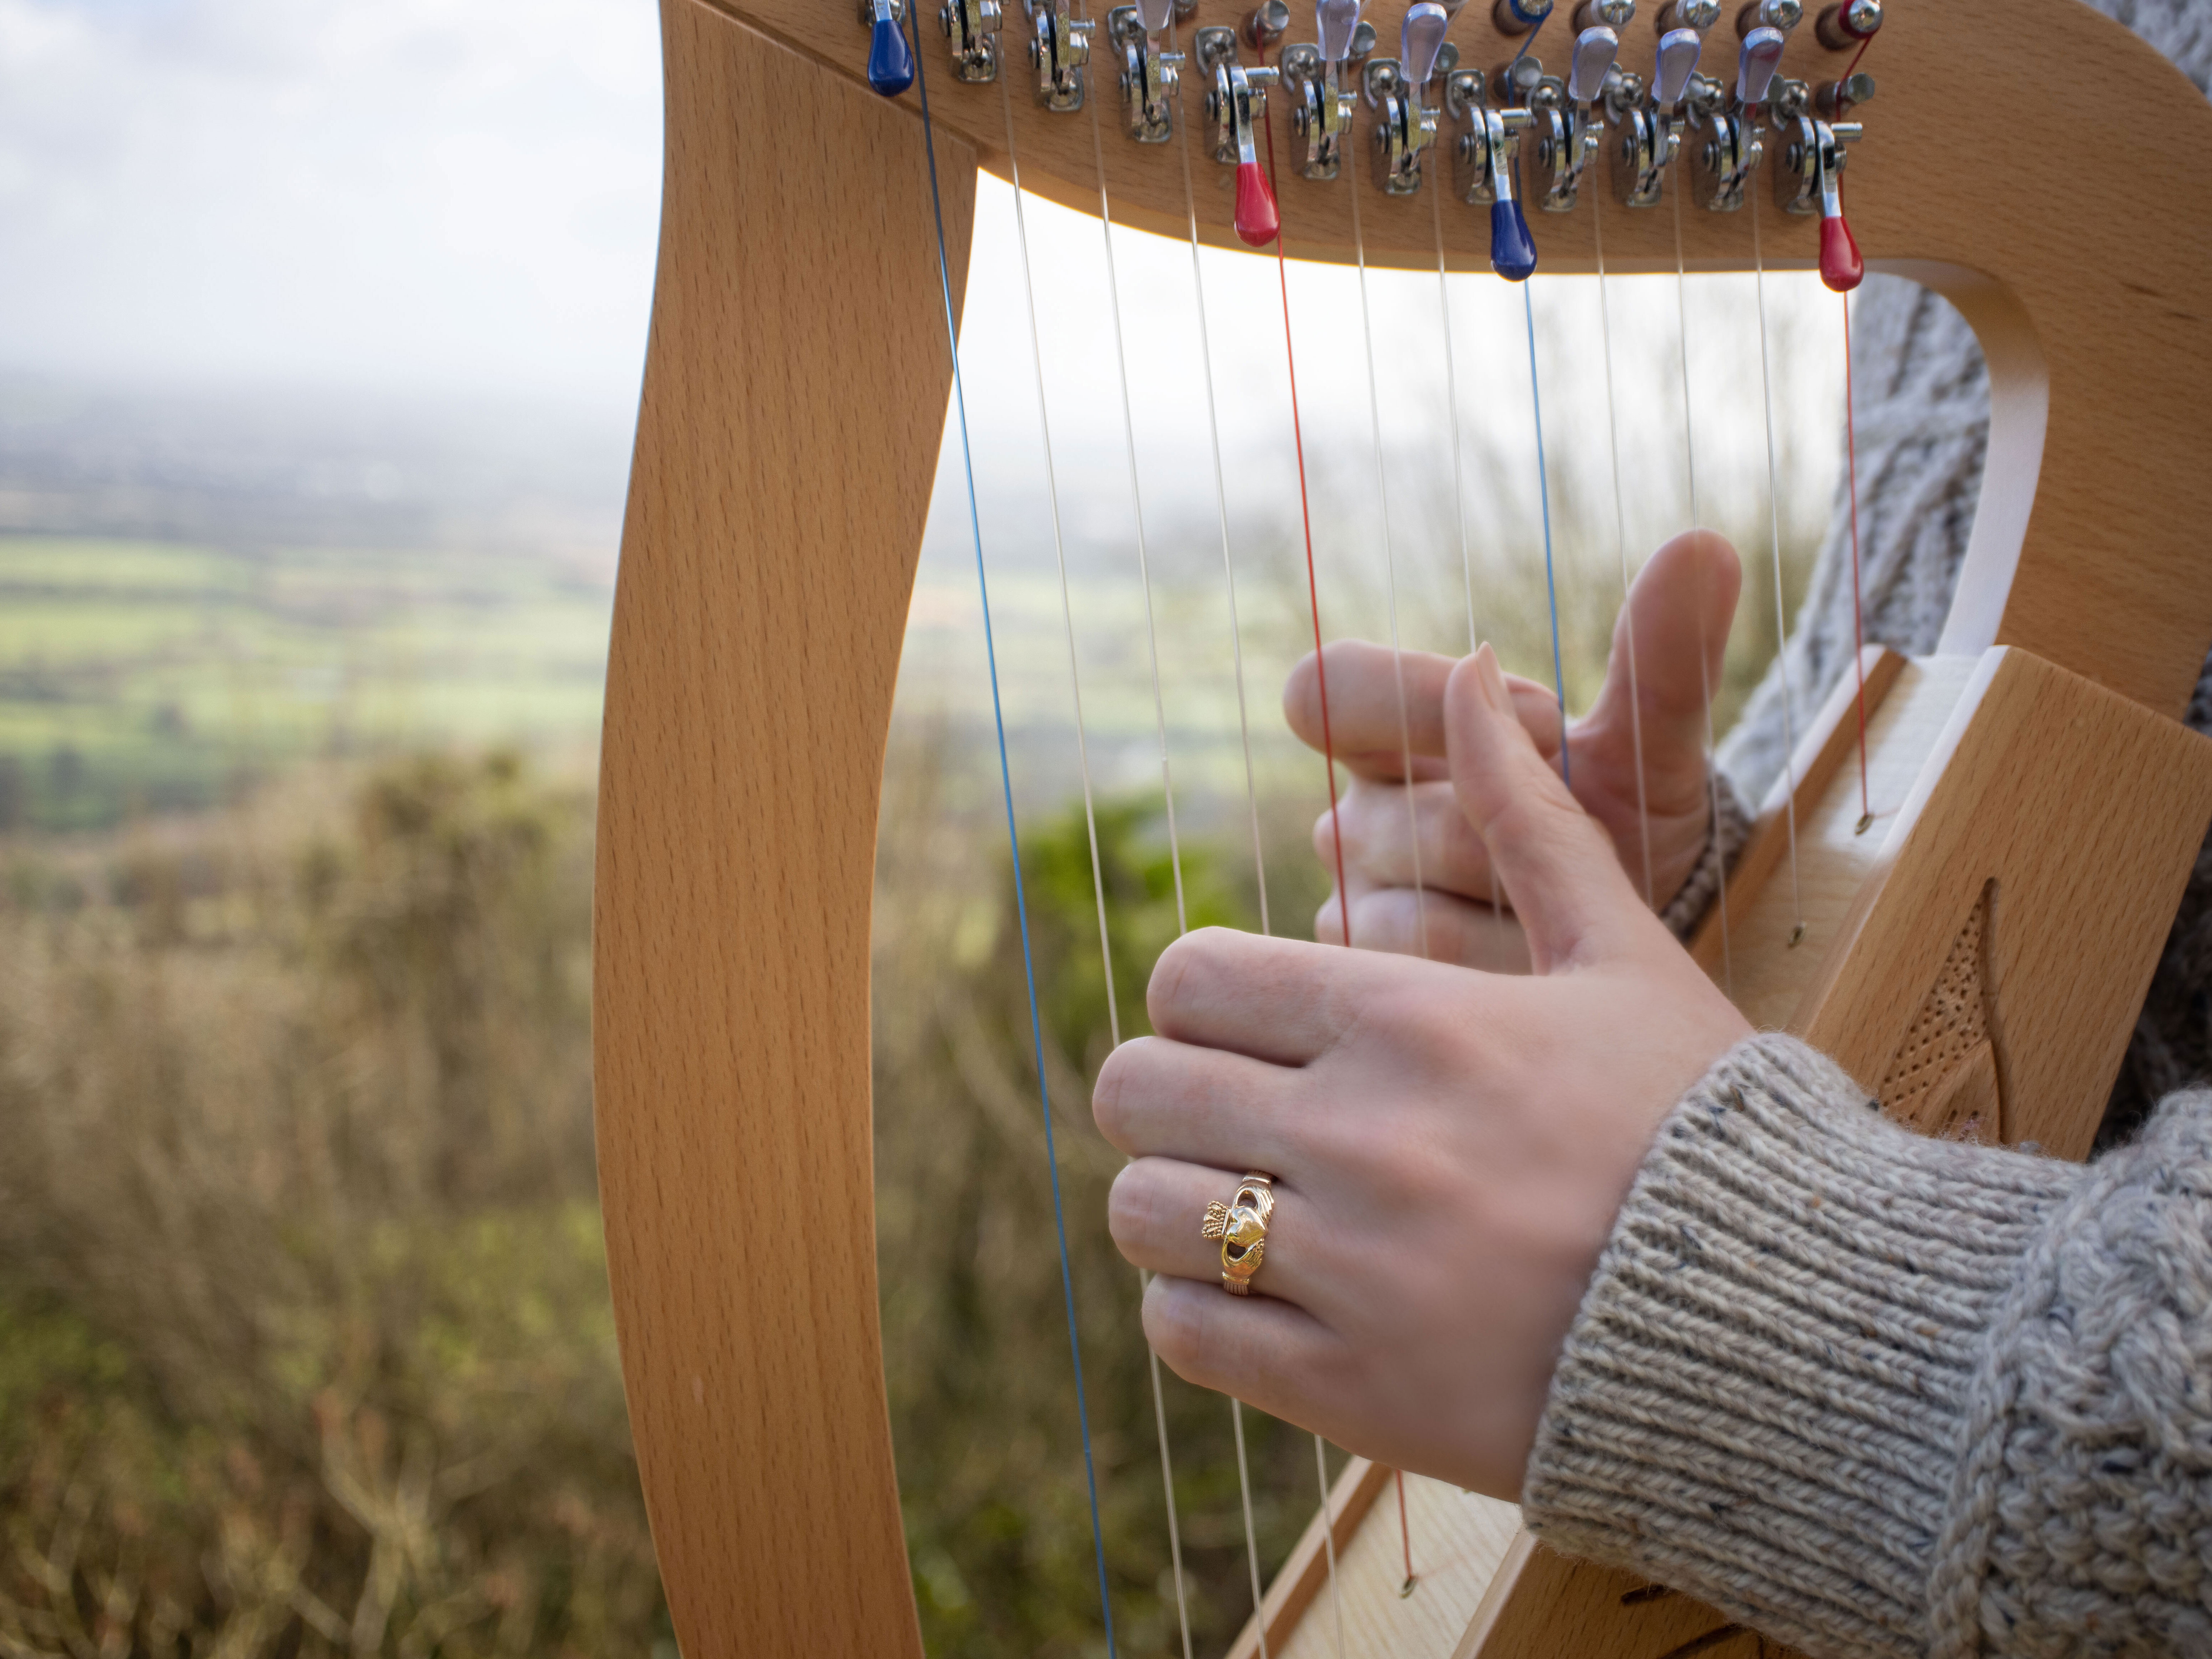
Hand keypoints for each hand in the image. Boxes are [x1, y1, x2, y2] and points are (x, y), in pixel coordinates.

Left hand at [1095, 644, 1751, 1496]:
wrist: (1792, 1325)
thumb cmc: (1705, 1123)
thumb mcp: (1626, 949)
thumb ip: (1529, 814)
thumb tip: (1477, 665)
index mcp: (1412, 1020)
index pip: (1190, 977)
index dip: (1198, 1001)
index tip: (1246, 1030)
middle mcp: (1365, 1135)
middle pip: (1136, 1087)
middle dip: (1165, 1096)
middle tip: (1228, 1119)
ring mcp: (1354, 1270)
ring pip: (1143, 1211)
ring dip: (1174, 1207)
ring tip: (1246, 1212)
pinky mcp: (1354, 1391)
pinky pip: (1186, 1332)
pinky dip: (1204, 1312)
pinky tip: (1273, 1299)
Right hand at [1282, 530, 1740, 964]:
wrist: (1650, 943)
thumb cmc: (1632, 824)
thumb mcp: (1654, 745)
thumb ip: (1664, 656)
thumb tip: (1705, 543)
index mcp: (1394, 730)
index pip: (1327, 685)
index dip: (1423, 704)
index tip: (1540, 723)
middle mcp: (1357, 811)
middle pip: (1382, 817)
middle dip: (1498, 831)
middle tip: (1574, 840)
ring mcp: (1353, 899)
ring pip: (1396, 908)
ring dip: (1506, 910)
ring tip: (1565, 909)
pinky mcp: (1369, 980)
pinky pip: (1412, 977)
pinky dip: (1500, 968)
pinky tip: (1545, 963)